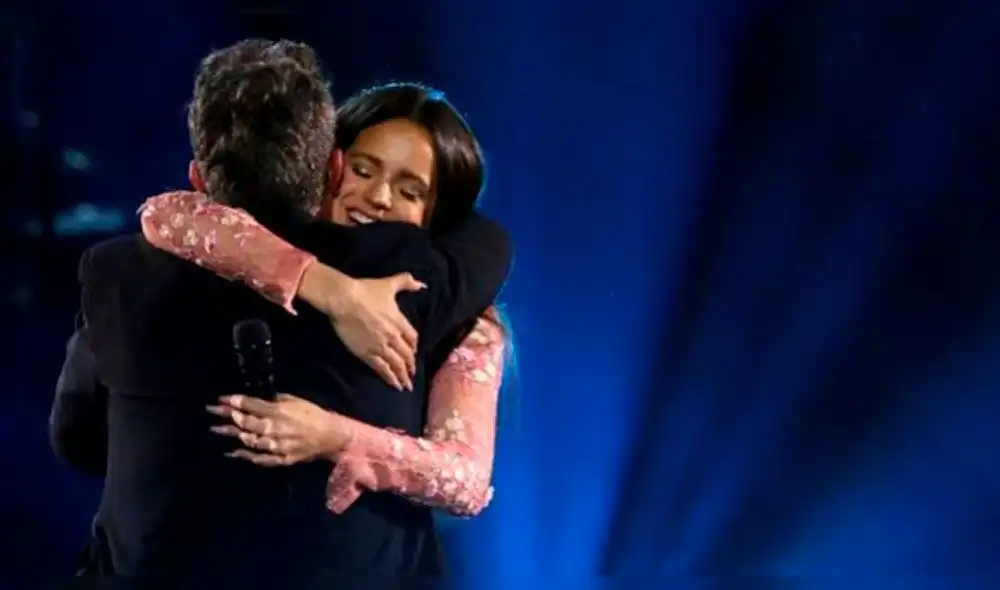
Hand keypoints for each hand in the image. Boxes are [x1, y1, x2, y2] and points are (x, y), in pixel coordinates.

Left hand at [207, 394, 351, 465]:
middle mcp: (276, 429)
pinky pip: (261, 458)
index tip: (222, 398)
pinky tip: (233, 452)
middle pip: (247, 423)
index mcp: (280, 412)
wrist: (330, 436)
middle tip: (212, 411)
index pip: (253, 406)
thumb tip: (259, 400)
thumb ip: (277, 400)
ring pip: (251, 440)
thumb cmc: (313, 414)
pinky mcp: (281, 458)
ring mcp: (278, 445)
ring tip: (217, 429)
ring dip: (234, 434)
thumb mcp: (296, 400)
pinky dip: (246, 455)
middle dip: (228, 416)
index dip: (236, 401)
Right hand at [302, 266, 424, 390]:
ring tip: (407, 386)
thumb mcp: (389, 284)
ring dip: (403, 376)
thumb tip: (422, 284)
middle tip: (412, 375)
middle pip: (406, 355)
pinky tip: (394, 385)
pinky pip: (382, 369)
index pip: (412, 338)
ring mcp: (380, 346)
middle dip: (410, 366)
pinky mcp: (366, 353)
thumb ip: (406, 282)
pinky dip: (389, 378)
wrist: (345, 299)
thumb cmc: (366, 290)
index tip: (413, 353)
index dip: (413, 347)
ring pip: (396, 365)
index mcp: (399, 321)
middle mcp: (393, 336)